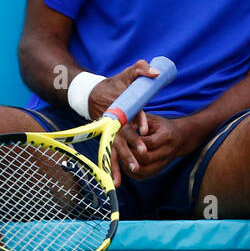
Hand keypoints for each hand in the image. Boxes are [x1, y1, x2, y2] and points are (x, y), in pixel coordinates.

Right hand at [91, 60, 159, 186]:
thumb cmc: (117, 83)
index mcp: (121, 105)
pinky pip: (110, 154)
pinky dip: (112, 167)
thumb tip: (155, 73)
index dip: (138, 120)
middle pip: (123, 134)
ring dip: (121, 160)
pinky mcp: (107, 138)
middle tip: (142, 155)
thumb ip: (142, 69)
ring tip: (131, 172)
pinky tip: (116, 181)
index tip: (144, 129)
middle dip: (132, 145)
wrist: (94, 93)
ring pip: (115, 147)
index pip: (131, 113)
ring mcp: (110, 130)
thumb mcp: (129, 72)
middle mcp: (115, 119)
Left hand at [127, 113, 196, 180]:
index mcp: (167, 136)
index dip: (135, 142)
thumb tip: (126, 127)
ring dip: (131, 166)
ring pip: (145, 170)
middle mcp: (167, 151)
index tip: (125, 138)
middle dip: (131, 155)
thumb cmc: (162, 126)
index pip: (149, 143)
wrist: (180, 137)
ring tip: (121, 158)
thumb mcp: (153, 119)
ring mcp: (164, 163)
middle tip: (120, 149)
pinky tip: (126, 166)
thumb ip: (140, 121)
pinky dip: (132, 174)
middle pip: (147, 158)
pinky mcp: (159, 170)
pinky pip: (144, 176)